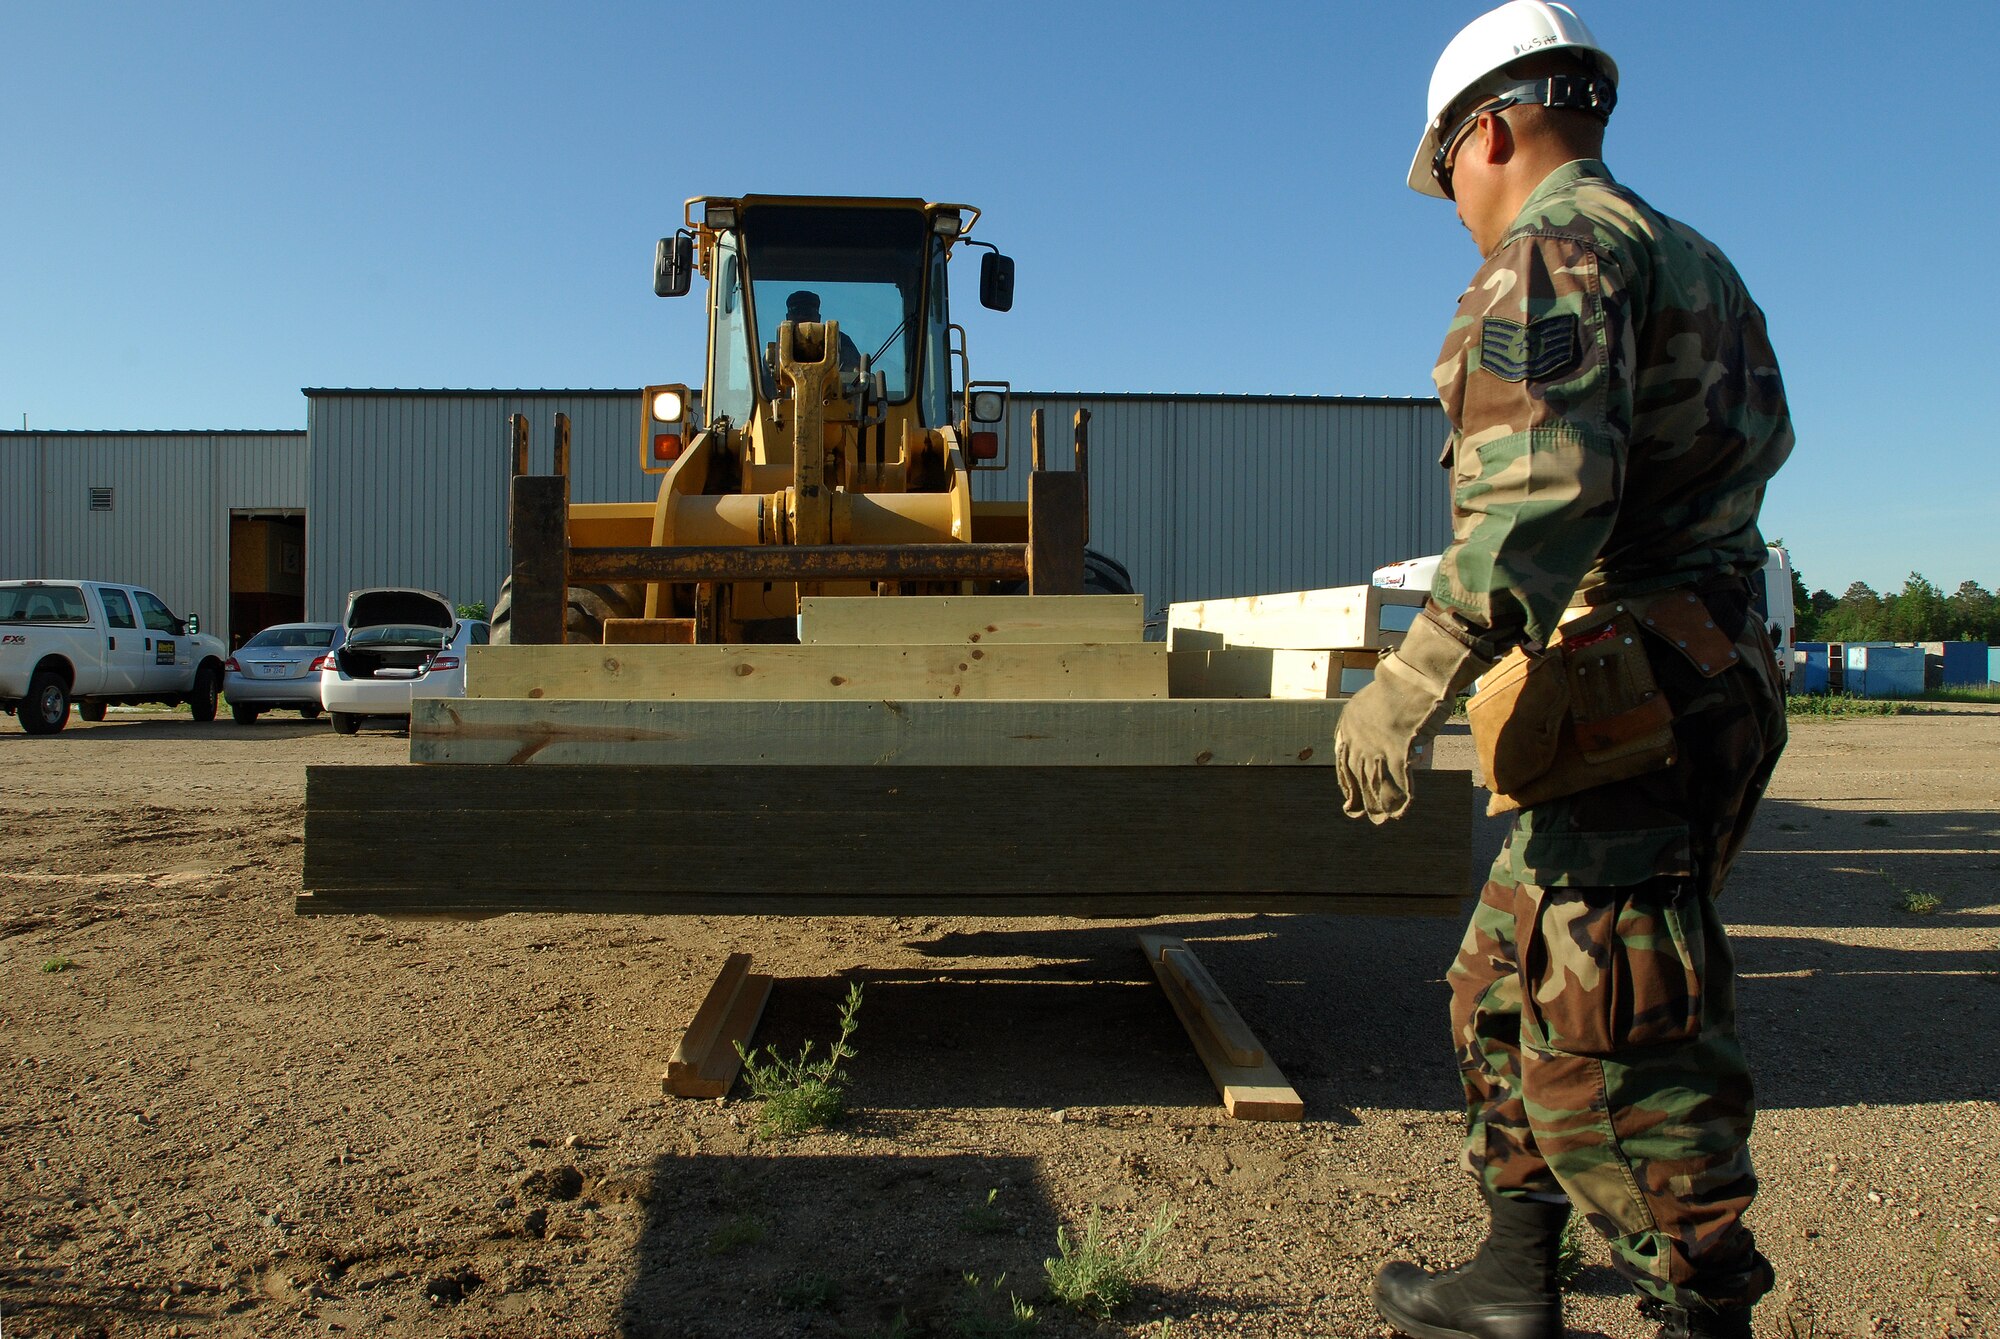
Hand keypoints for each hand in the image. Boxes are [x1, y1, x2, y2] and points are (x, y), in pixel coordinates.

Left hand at [1335, 612, 1491, 822]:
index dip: (1347, 784)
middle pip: (1358, 777)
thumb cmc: (1400, 686)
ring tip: (1383, 820)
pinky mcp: (1396, 751)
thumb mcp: (1375, 704)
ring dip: (1380, 805)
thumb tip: (1387, 746)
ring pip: (1375, 784)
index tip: (1348, 799)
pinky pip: (1399, 782)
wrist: (1413, 675)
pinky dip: (1402, 799)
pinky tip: (1403, 812)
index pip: (1342, 762)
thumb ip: (1376, 727)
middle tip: (1364, 818)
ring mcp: (1375, 746)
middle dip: (1362, 800)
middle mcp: (1356, 739)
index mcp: (1347, 727)